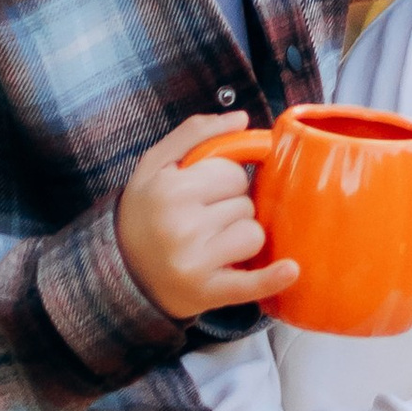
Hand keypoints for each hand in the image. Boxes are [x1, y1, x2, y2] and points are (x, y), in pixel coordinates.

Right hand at [117, 113, 302, 323]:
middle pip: (245, 205)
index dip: (226, 181)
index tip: (206, 193)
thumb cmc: (145, 211)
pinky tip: (290, 271)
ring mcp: (194, 261)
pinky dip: (272, 278)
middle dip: (233, 209)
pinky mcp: (205, 292)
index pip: (233, 174)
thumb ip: (196, 134)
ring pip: (253, 235)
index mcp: (170, 189)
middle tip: (205, 220)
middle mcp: (181, 225)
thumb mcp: (155, 164)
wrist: (120, 270)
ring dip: (242, 238)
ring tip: (214, 243)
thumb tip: (241, 118)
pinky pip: (250, 284)